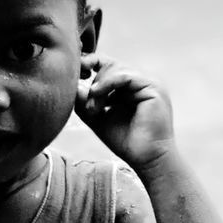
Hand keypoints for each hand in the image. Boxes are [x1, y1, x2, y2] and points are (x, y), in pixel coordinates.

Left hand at [75, 54, 175, 168]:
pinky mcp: (153, 88)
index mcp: (131, 86)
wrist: (146, 158)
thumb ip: (84, 101)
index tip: (75, 75)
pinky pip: (126, 76)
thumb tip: (69, 85)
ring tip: (93, 108)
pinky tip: (97, 95)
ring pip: (116, 69)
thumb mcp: (97, 117)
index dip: (90, 64)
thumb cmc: (125, 141)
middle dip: (93, 83)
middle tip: (88, 106)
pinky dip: (108, 83)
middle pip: (110, 65)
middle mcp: (141, 81)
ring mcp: (149, 83)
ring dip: (99, 87)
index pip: (109, 65)